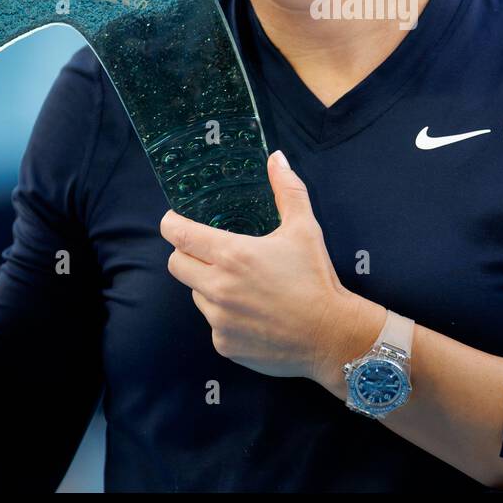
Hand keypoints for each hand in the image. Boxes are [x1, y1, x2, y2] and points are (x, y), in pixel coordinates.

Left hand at [159, 150, 382, 381]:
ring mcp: (218, 319)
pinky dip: (225, 315)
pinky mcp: (223, 344)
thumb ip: (287, 190)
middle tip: (209, 251)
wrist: (331, 335)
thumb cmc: (316, 278)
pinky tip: (252, 312)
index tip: (174, 220)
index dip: (171, 224)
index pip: (179, 235)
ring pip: (196, 294)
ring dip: (209, 286)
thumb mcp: (304, 228)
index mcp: (232, 255)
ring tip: (243, 285)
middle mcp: (218, 288)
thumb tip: (277, 158)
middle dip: (187, 254)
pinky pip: (213, 323)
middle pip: (177, 264)